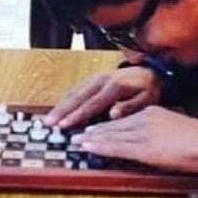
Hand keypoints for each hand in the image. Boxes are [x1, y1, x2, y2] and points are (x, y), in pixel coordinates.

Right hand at [43, 66, 162, 128]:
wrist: (148, 72)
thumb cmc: (147, 89)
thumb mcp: (147, 99)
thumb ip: (130, 107)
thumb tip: (113, 114)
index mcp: (114, 86)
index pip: (92, 104)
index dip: (77, 116)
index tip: (64, 125)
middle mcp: (102, 79)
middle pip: (77, 96)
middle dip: (61, 110)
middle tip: (48, 123)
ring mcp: (95, 77)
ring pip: (73, 91)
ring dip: (60, 105)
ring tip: (48, 118)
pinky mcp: (92, 78)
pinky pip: (76, 88)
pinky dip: (65, 99)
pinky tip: (58, 108)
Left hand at [71, 105, 197, 174]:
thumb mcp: (175, 129)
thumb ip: (158, 133)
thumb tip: (148, 144)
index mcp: (153, 112)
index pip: (123, 118)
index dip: (105, 124)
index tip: (92, 128)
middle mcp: (145, 118)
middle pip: (113, 124)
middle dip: (94, 130)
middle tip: (76, 134)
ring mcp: (144, 132)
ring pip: (112, 135)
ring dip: (93, 139)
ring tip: (77, 141)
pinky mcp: (145, 147)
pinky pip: (118, 146)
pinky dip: (101, 147)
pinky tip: (89, 147)